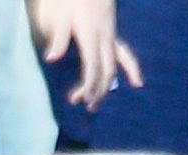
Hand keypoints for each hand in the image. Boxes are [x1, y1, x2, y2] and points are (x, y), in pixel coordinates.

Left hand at [26, 0, 142, 111]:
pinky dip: (131, 69)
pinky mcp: (112, 35)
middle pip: (105, 70)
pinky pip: (125, 55)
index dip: (88, 84)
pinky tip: (138, 83)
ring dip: (107, 86)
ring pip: (114, 66)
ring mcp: (111, 37)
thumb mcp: (61, 15)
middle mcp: (105, 38)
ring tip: (97, 105)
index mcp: (91, 35)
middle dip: (97, 90)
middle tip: (86, 106)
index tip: (81, 99)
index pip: (92, 65)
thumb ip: (58, 37)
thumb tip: (50, 59)